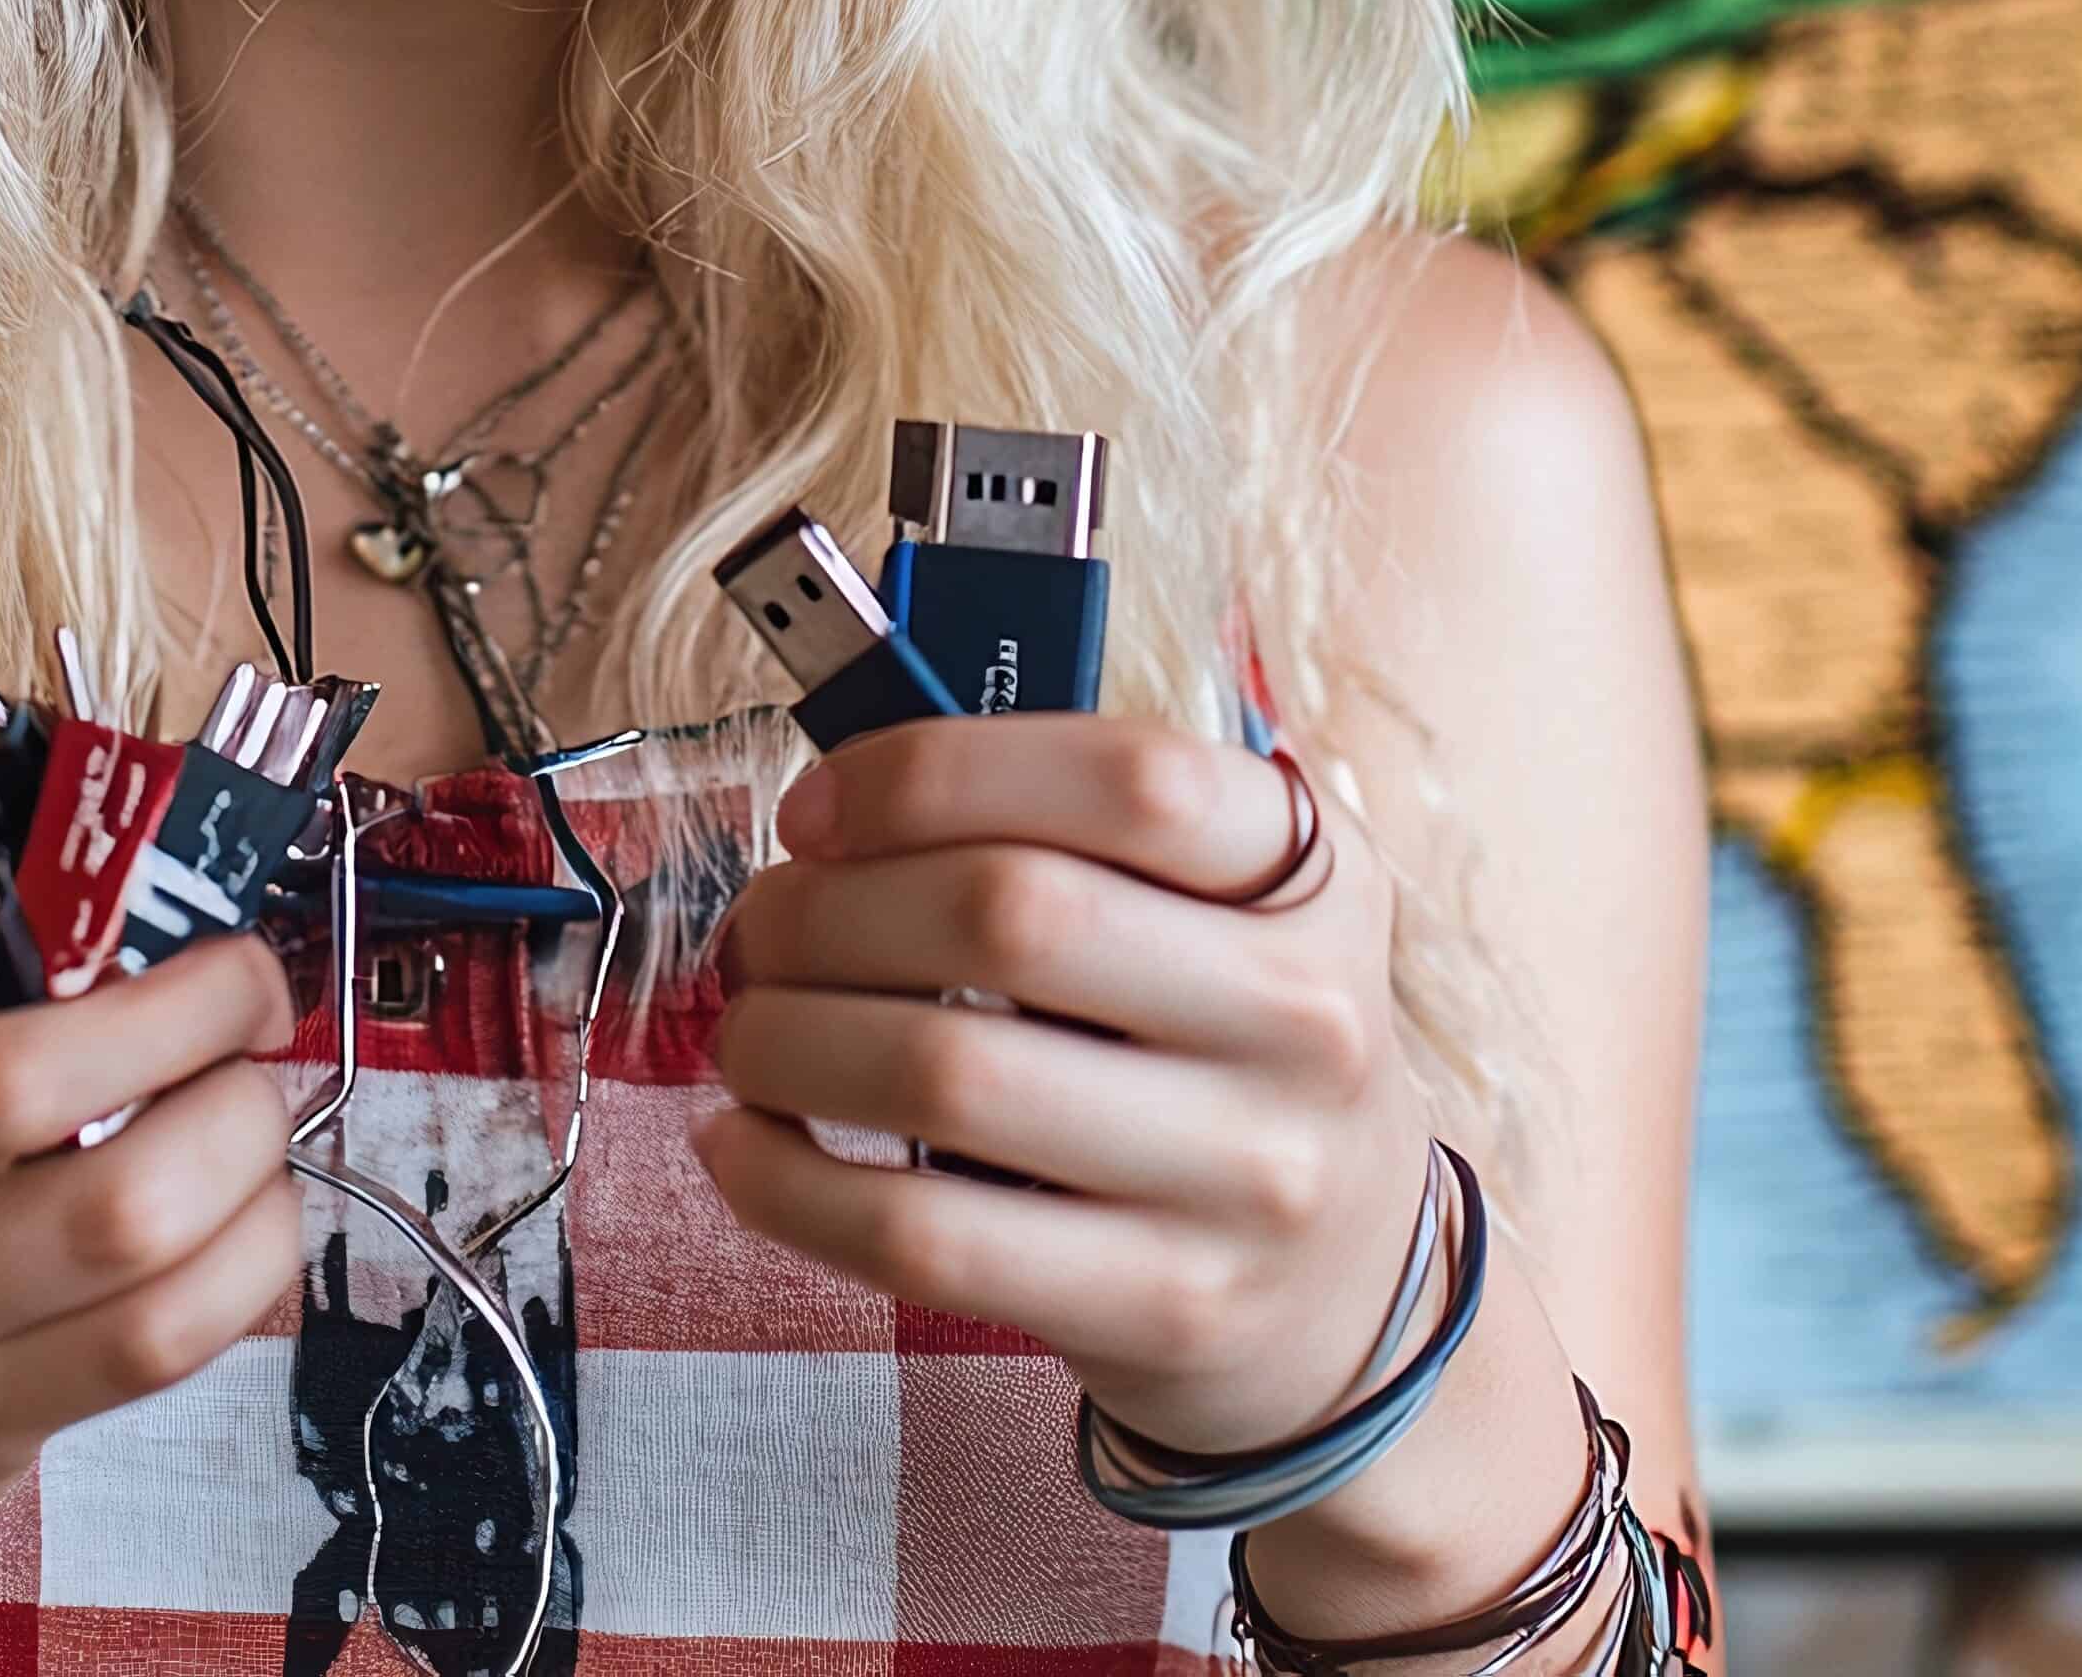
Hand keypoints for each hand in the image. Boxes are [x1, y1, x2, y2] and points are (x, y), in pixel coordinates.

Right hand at [0, 929, 301, 1675]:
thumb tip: (73, 865)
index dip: (150, 1010)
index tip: (223, 954)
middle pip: (104, 1201)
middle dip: (230, 1092)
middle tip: (253, 1025)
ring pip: (152, 1300)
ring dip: (252, 1187)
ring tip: (254, 1117)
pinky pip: (149, 1365)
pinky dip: (235, 1277)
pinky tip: (237, 1216)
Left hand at [694, 715, 1429, 1461]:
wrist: (1339, 1290)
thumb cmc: (1214, 1046)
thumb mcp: (1212, 906)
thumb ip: (1062, 825)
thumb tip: (832, 810)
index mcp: (1312, 877)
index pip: (1126, 778)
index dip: (934, 773)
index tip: (817, 812)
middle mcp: (1301, 1019)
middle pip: (1006, 912)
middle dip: (825, 908)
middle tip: (759, 928)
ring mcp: (1243, 1177)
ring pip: (944, 1072)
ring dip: (787, 1038)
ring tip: (748, 1032)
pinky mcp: (1163, 1309)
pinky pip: (925, 1238)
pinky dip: (789, 1185)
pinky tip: (743, 1146)